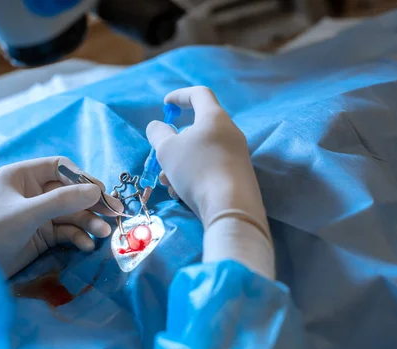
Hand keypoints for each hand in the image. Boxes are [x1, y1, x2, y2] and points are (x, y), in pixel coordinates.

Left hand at [0, 157, 122, 276]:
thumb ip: (62, 201)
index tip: (101, 192)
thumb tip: (96, 191)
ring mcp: (37, 214)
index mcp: (22, 176)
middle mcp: (32, 192)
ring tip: (104, 233)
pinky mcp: (41, 235)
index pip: (60, 168)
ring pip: (71, 213)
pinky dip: (77, 237)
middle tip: (115, 213)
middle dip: (91, 203)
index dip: (82, 179)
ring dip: (88, 222)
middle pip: (70, 192)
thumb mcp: (27, 214)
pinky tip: (86, 246)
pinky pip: (66, 231)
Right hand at [147, 87, 273, 277]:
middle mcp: (230, 132)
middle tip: (162, 158)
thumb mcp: (166, 149)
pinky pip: (210, 168)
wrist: (231, 206)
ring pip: (201, 152)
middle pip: (197, 128)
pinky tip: (182, 194)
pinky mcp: (238, 175)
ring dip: (180, 164)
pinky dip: (193, 176)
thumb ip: (158, 133)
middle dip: (175, 144)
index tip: (166, 105)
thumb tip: (157, 126)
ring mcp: (237, 155)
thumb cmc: (196, 170)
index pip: (199, 94)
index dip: (180, 95)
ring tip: (168, 183)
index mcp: (215, 117)